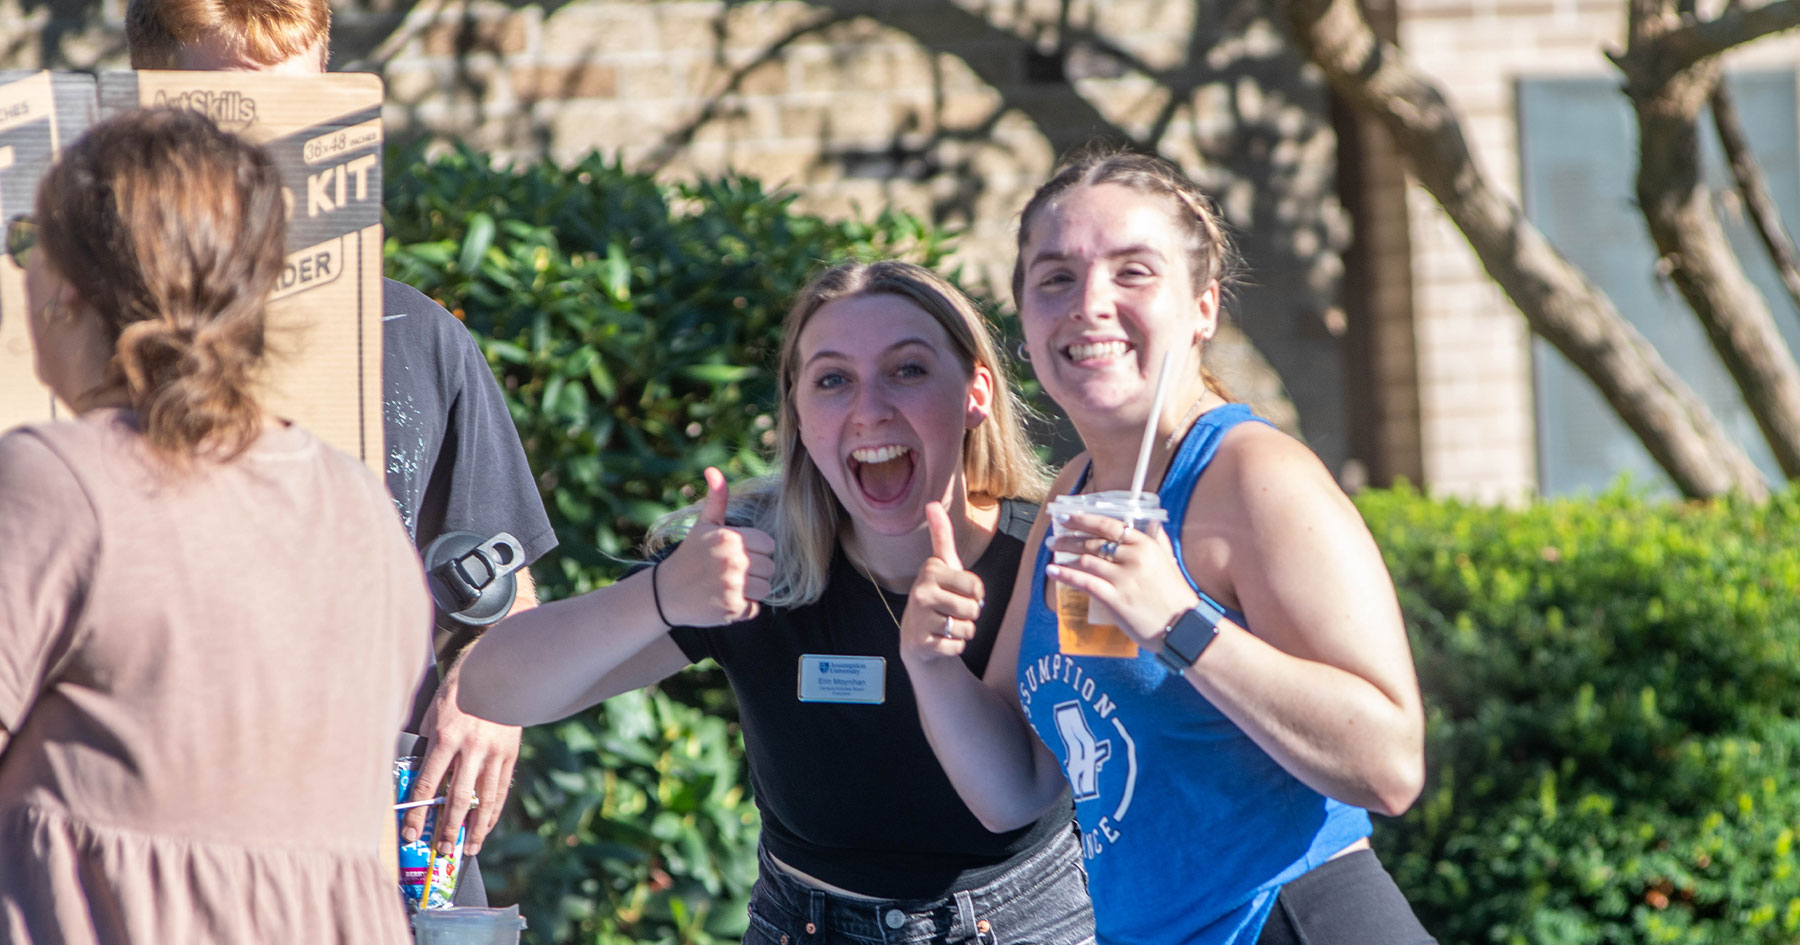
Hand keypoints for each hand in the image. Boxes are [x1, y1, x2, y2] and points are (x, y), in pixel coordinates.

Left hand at [403, 662, 521, 855]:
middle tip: (443, 851)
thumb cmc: (457, 693)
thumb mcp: (433, 716)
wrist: (496, 673)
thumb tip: (421, 777)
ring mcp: (493, 754)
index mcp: (445, 739)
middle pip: (457, 799)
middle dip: (448, 829)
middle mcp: (470, 750)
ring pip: (483, 800)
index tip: (411, 836)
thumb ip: (428, 747)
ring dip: (475, 828)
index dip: (417, 815)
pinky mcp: (509, 755)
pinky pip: (500, 790)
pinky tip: (486, 828)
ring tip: (469, 849)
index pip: (427, 786)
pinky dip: (493, 812)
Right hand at [661, 467, 774, 625]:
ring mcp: (733, 586)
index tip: (737, 554)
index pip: (769, 545)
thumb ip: (717, 499)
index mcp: (730, 538)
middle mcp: (733, 561)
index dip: (756, 550)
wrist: (665, 592)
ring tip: (729, 585)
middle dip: (755, 571)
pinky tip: (724, 599)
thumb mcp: (703, 525)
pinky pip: (755, 608)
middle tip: (731, 572)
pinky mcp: (732, 609)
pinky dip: (743, 607)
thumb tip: (713, 470)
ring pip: (766, 589)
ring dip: (751, 590)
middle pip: (770, 568)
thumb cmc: (690, 556)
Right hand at [898, 502, 985, 666]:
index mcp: (931, 570)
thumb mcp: (942, 565)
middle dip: (971, 614)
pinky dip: (955, 647)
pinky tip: (941, 640)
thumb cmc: (938, 595)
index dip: (976, 594)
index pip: (977, 585)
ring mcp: (920, 618)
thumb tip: (932, 503)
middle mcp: (921, 592)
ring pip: (967, 629)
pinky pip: (958, 647)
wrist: (917, 636)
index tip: (960, 592)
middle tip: (953, 611)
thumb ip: (942, 536)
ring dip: (964, 631)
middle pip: (973, 608)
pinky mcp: (922, 643)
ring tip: (947, 625)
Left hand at [1045, 511, 1199, 646]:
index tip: (1067, 517)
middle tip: (1054, 538)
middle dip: (1070, 538)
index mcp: (1146, 545)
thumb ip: (1158, 541)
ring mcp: (1124, 579)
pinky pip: (1085, 583)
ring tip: (1052, 552)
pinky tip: (1052, 571)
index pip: (1109, 525)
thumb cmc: (1176, 595)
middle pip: (1094, 542)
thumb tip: (1151, 522)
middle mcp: (1134, 558)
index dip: (1084, 519)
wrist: (1184, 627)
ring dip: (1065, 554)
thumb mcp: (1169, 561)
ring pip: (1086, 560)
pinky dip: (1066, 575)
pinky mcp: (1116, 599)